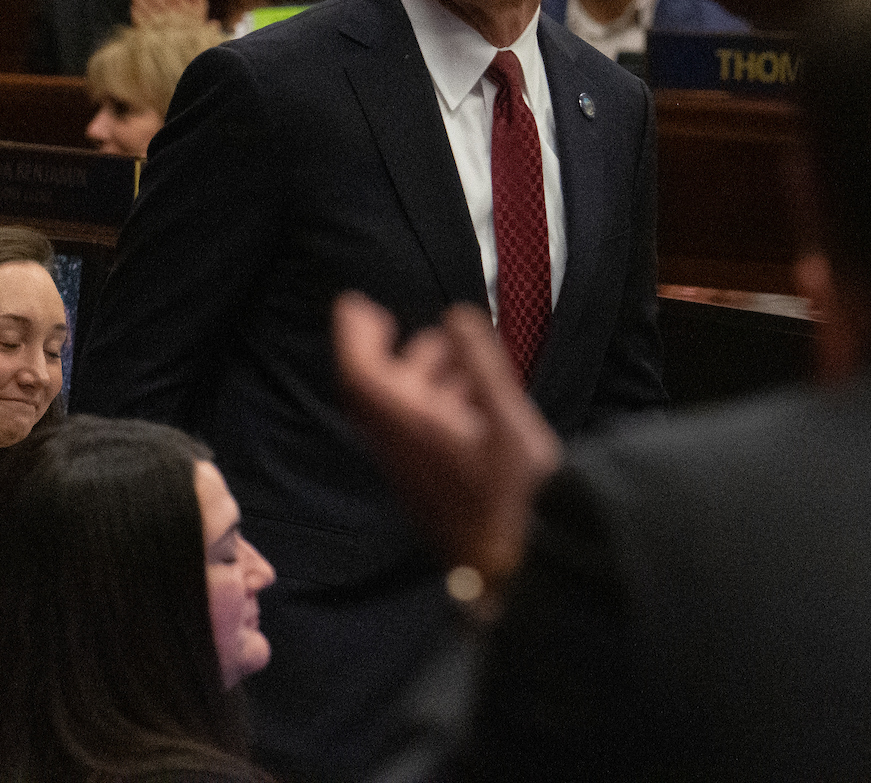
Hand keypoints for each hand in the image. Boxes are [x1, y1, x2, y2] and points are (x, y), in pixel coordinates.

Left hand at [129, 0, 207, 25]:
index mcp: (185, 7)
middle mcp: (172, 15)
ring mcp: (161, 24)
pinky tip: (134, 2)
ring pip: (146, 6)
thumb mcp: (200, 6)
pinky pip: (141, 18)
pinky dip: (136, 8)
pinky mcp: (151, 32)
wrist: (188, 48)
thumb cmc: (193, 23)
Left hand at [331, 295, 561, 587]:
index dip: (353, 334)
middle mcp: (401, 448)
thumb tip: (456, 315)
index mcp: (413, 427)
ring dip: (423, 379)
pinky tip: (474, 405)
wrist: (517, 567)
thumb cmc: (517, 496)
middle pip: (379, 391)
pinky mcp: (427, 486)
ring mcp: (411, 470)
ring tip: (462, 362)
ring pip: (400, 412)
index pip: (362, 374)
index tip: (357, 303)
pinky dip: (435, 405)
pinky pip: (415, 433)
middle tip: (433, 334)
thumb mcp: (508, 419)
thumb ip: (481, 363)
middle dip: (401, 353)